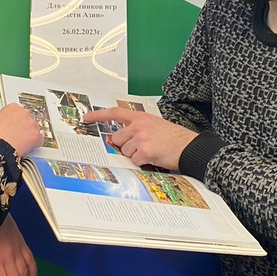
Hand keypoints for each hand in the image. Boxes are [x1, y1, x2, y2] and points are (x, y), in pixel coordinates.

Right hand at [0, 104, 42, 156]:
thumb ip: (5, 118)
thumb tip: (7, 123)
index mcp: (13, 107)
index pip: (19, 112)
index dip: (17, 122)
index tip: (15, 127)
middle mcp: (24, 113)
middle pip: (28, 120)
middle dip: (24, 129)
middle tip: (16, 137)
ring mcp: (32, 123)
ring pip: (34, 130)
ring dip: (29, 136)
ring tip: (18, 144)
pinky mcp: (37, 135)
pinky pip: (39, 140)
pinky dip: (34, 145)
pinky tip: (24, 148)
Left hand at [83, 108, 197, 169]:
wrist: (189, 146)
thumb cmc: (174, 138)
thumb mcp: (155, 125)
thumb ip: (138, 127)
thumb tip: (122, 138)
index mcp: (141, 117)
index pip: (115, 112)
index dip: (99, 115)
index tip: (86, 117)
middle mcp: (139, 125)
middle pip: (118, 138)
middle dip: (126, 146)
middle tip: (143, 147)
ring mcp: (141, 138)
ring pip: (125, 151)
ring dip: (135, 155)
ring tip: (152, 151)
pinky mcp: (144, 151)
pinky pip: (134, 161)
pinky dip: (142, 163)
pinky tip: (154, 158)